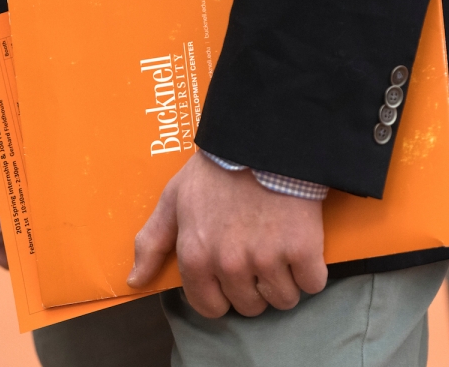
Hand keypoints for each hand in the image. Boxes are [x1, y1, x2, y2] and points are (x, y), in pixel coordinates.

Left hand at [127, 151, 326, 317]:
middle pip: (249, 306)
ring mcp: (267, 259)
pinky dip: (310, 271)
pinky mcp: (303, 250)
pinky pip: (313, 284)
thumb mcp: (174, 198)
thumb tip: (135, 280)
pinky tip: (302, 247)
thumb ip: (152, 241)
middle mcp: (230, 265)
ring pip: (282, 299)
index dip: (221, 294)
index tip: (231, 277)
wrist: (261, 142)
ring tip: (280, 250)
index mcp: (196, 257)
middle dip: (254, 286)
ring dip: (284, 281)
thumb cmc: (216, 169)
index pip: (209, 306)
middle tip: (258, 254)